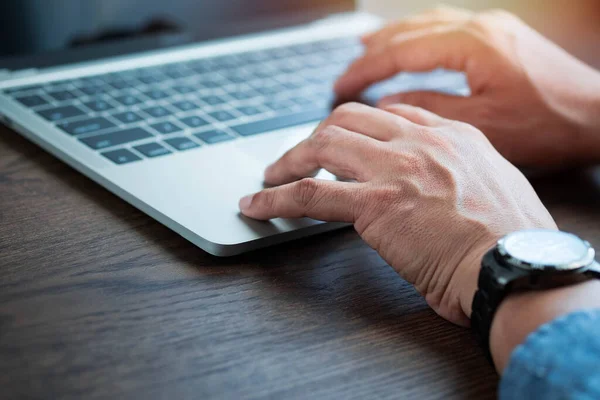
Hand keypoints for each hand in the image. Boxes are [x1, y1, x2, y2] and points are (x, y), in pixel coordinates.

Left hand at [239, 103, 556, 325]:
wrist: (518, 266)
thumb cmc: (515, 242)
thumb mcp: (499, 189)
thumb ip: (466, 175)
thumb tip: (440, 186)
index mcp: (455, 136)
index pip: (390, 115)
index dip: (356, 127)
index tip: (341, 140)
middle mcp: (421, 143)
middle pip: (347, 120)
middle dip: (316, 137)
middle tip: (298, 157)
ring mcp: (395, 169)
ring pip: (322, 145)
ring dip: (289, 160)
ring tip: (272, 177)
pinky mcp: (374, 204)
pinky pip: (308, 194)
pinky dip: (275, 197)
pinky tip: (257, 204)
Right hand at [335, 7, 599, 167]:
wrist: (598, 116)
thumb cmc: (548, 125)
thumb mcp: (481, 126)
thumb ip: (428, 109)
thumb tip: (387, 102)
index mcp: (473, 45)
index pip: (402, 51)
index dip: (366, 70)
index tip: (340, 88)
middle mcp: (480, 28)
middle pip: (410, 32)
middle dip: (372, 54)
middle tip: (344, 78)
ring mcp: (491, 29)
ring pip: (427, 25)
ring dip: (392, 41)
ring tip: (364, 54)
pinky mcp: (499, 38)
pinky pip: (446, 30)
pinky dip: (418, 39)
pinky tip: (409, 48)